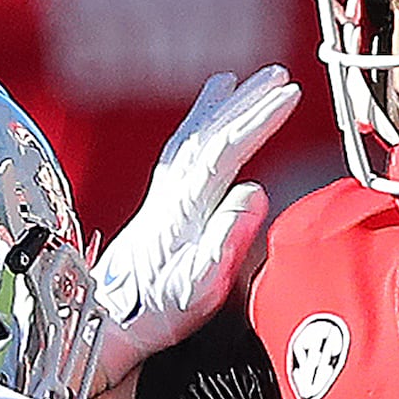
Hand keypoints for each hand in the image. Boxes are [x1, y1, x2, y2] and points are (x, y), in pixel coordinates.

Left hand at [91, 65, 300, 391]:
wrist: (110, 321)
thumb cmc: (157, 311)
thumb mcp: (199, 285)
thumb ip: (227, 237)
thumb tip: (255, 192)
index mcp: (184, 207)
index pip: (226, 149)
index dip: (258, 119)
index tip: (289, 96)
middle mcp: (170, 192)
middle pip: (210, 132)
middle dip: (246, 101)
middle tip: (278, 77)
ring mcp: (161, 195)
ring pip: (193, 135)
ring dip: (220, 106)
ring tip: (240, 80)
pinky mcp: (158, 203)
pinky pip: (181, 148)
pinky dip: (197, 124)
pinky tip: (205, 120)